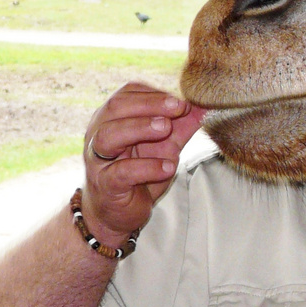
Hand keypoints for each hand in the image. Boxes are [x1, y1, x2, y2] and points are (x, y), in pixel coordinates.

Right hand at [82, 83, 205, 243]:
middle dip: (149, 104)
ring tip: (166, 128)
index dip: (155, 93)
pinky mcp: (105, 184)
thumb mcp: (165, 145)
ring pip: (110, 135)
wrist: (119, 213)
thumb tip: (207, 105)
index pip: (127, 93)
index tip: (182, 100)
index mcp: (112, 118)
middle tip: (178, 107)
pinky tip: (167, 167)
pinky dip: (146, 167)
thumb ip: (182, 125)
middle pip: (116, 107)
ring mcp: (99, 159)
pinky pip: (121, 172)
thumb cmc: (138, 173)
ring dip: (140, 127)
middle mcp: (99, 134)